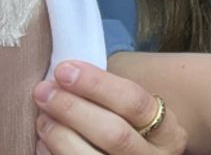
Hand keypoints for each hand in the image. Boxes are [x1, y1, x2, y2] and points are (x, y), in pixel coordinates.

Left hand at [34, 59, 185, 154]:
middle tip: (44, 91)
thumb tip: (67, 75)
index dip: (97, 84)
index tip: (64, 69)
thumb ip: (110, 95)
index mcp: (168, 132)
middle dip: (73, 109)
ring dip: (59, 136)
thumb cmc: (131, 129)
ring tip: (42, 115)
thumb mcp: (136, 112)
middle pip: (114, 134)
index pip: (134, 102)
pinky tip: (43, 142)